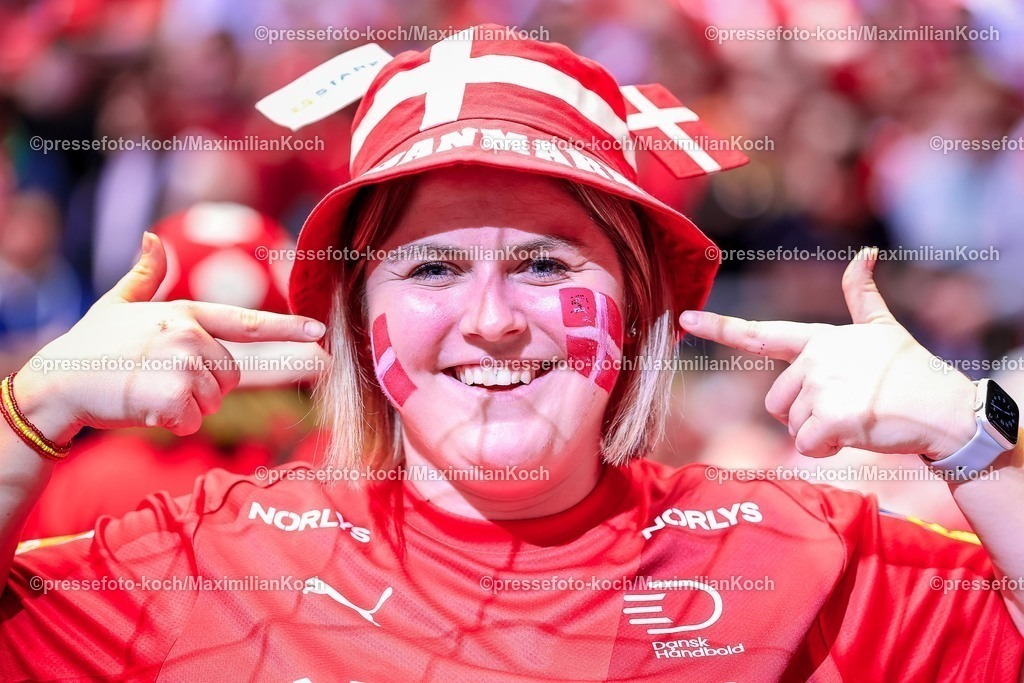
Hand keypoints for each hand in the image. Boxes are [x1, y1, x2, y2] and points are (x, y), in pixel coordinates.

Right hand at [17, 233, 325, 436]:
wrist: (56, 382)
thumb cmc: (90, 346)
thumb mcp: (118, 304)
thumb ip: (146, 276)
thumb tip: (153, 239)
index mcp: (187, 313)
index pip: (250, 322)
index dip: (289, 329)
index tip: (322, 334)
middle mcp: (190, 335)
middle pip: (230, 375)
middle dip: (203, 385)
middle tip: (159, 377)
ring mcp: (183, 365)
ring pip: (213, 400)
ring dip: (186, 404)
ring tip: (148, 388)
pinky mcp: (174, 398)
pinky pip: (193, 420)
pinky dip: (171, 422)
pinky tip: (142, 406)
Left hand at [680, 248, 977, 458]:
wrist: (947, 410)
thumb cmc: (913, 373)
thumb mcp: (884, 329)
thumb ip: (862, 296)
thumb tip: (865, 253)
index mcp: (821, 340)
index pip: (761, 333)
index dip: (719, 327)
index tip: (684, 319)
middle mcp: (816, 358)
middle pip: (777, 403)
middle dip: (804, 416)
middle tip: (847, 408)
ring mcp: (822, 386)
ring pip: (792, 427)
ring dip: (820, 434)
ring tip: (859, 418)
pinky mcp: (831, 416)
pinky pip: (807, 445)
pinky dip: (828, 450)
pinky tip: (858, 435)